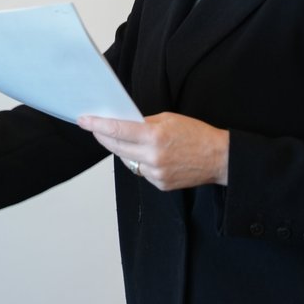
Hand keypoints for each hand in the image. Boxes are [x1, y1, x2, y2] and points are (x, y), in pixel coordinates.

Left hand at [77, 112, 228, 190]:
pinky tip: (144, 154)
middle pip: (115, 146)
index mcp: (154, 136)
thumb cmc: (195, 134)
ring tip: (120, 138)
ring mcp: (156, 173)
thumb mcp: (167, 119)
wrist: (220, 158)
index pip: (117, 130)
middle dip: (102, 136)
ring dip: (120, 149)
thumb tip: (121, 125)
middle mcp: (152, 157)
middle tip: (93, 127)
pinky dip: (138, 161)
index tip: (83, 120)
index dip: (96, 125)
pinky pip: (140, 170)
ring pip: (125, 159)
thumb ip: (143, 123)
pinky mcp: (160, 184)